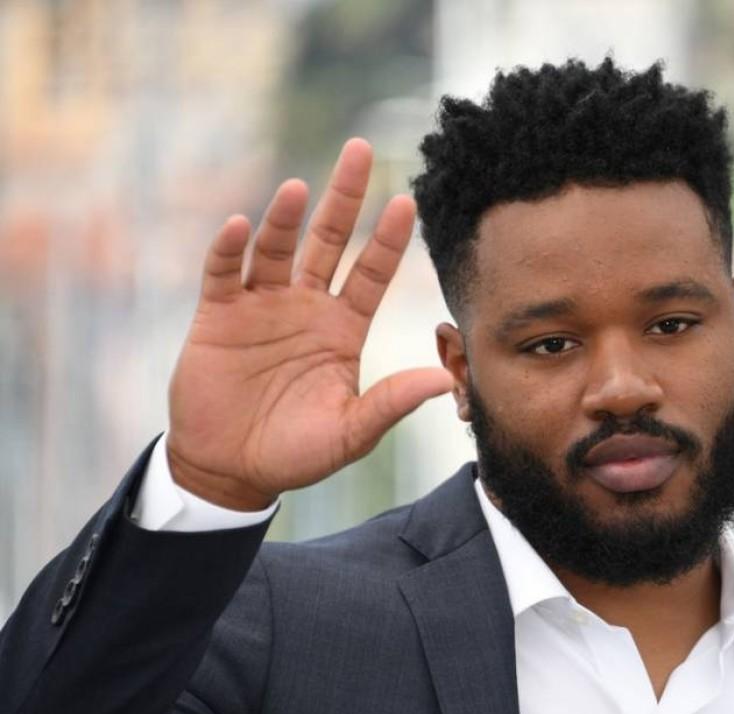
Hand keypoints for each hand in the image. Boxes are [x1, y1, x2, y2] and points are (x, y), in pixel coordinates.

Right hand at [166, 138, 452, 509]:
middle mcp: (306, 306)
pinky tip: (239, 225)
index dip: (388, 240)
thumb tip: (442, 380)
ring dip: (285, 219)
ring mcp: (261, 306)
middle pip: (329, 240)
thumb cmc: (296, 452)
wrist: (231, 470)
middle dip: (344, 197)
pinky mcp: (218, 315)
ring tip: (297, 189)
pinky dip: (229, 249)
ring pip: (277, 249)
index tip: (406, 204)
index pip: (372, 273)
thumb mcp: (351, 432)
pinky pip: (224, 273)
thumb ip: (391, 403)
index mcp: (343, 328)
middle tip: (361, 151)